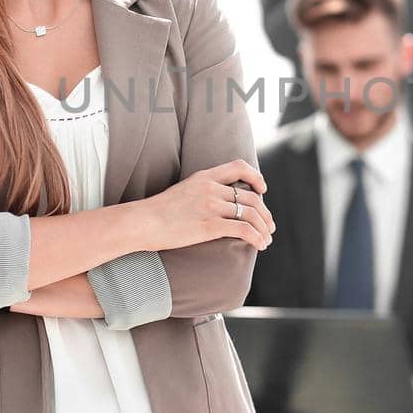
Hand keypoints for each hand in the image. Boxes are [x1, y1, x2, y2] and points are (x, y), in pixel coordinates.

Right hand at [142, 160, 275, 251]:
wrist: (142, 222)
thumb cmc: (158, 212)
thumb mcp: (183, 191)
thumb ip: (202, 192)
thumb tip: (218, 203)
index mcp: (204, 177)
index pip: (238, 167)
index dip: (255, 177)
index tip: (262, 190)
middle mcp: (210, 189)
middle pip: (250, 197)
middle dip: (265, 214)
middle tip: (270, 227)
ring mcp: (210, 206)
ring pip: (250, 214)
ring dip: (264, 228)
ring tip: (266, 239)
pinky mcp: (210, 226)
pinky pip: (243, 230)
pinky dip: (257, 238)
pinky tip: (259, 245)